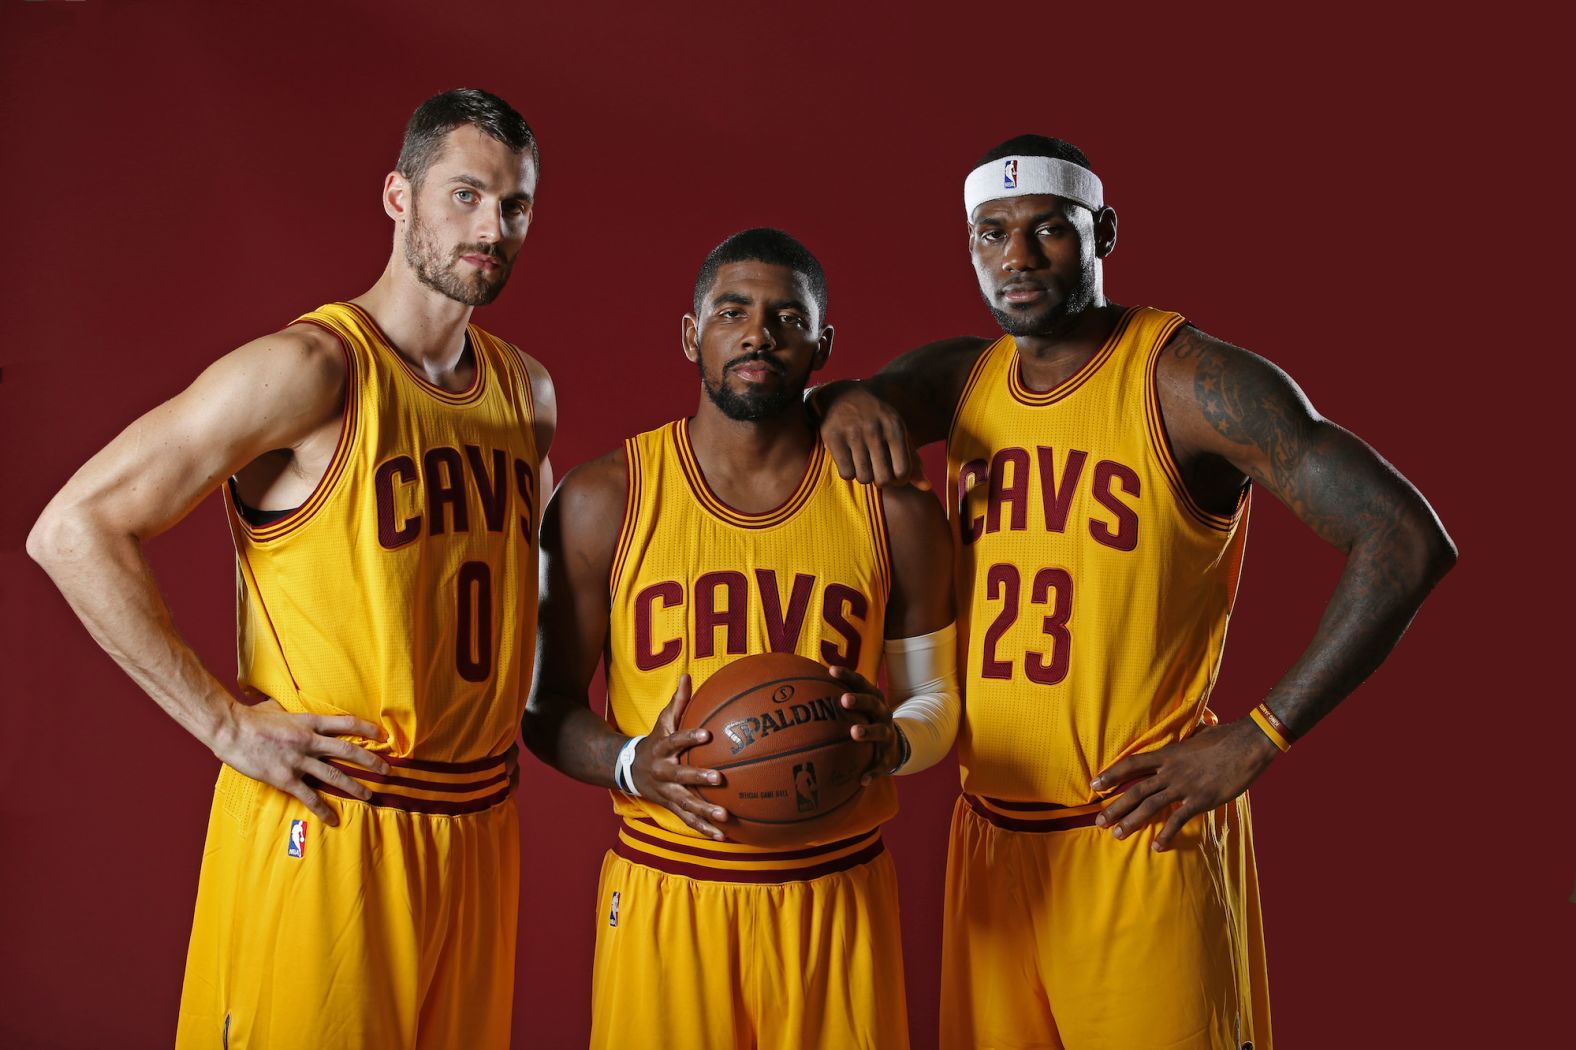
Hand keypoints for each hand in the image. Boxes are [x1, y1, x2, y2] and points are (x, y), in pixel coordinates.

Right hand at [210, 698, 388, 825]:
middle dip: (371, 761)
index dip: (367, 728)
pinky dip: (323, 809)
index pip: (346, 723)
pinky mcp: (285, 777)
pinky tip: (333, 818)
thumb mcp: (278, 708)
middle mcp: (309, 740)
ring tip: (369, 795)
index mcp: (309, 722)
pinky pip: (309, 796)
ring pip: (334, 775)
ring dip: (354, 786)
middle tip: (388, 770)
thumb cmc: (251, 717)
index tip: (384, 735)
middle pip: (348, 751)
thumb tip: (295, 709)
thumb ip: (293, 712)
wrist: (230, 729)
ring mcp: (297, 760)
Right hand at [630, 675, 729, 840]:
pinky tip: (722, 836)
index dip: (689, 737)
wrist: (629, 770)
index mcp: (662, 749)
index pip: (676, 740)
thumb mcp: (662, 721)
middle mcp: (663, 772)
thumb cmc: (655, 742)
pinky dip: (704, 829)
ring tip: (724, 816)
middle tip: (719, 779)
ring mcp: (667, 792)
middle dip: (698, 779)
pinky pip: (688, 820)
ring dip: (704, 811)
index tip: (706, 734)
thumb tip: (687, 675)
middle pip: (680, 776)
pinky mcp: (671, 806)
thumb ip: (677, 702)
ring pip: (686, 803)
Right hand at [818, 383, 925, 487]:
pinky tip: (849, 460)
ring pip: (863, 477)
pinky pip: (846, 473)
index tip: (893, 475)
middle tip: (876, 471)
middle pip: (883, 478)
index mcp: (895, 427)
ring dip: (864, 476)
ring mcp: (853, 432)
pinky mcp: (833, 437)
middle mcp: (875, 429)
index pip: (903, 471)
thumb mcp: (896, 433)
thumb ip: (912, 461)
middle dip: (881, 480)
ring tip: (863, 463)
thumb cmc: (876, 421)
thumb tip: (926, 487)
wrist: (842, 396)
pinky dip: (848, 473)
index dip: (899, 480)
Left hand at [828, 665, 900, 783]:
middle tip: (844, 700)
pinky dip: (872, 772)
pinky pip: (880, 765)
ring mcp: (887, 735)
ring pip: (880, 732)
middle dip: (859, 701)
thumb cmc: (866, 722)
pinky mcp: (888, 756)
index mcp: (874, 700)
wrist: (895, 746)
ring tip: (854, 732)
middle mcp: (883, 714)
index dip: (847, 676)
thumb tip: (801, 686)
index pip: (862, 683)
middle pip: (873, 704)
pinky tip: (862, 779)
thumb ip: (837, 698)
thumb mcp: (859, 709)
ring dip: (868, 731)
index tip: (831, 670)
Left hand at [1090, 718, 1277, 850]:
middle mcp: (1171, 771)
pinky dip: (1166, 834)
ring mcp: (1184, 786)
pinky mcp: (1201, 800)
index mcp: (1168, 754)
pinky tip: (1156, 847)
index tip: (1094, 784)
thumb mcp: (1197, 736)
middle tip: (1098, 821)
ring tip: (1116, 835)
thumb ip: (1184, 742)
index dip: (1111, 774)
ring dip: (1131, 822)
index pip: (1132, 764)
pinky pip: (1178, 820)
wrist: (1248, 744)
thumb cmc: (1225, 737)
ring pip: (1150, 806)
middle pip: (1135, 790)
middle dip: (1114, 807)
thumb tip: (1182, 739)